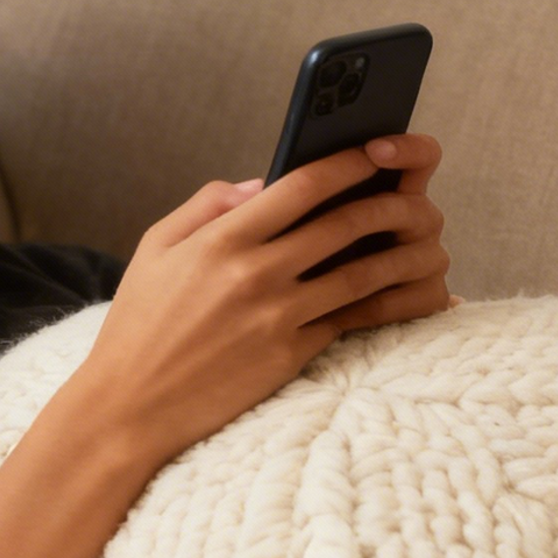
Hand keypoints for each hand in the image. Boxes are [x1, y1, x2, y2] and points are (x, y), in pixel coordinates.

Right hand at [71, 132, 456, 465]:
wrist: (129, 409)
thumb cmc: (140, 325)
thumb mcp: (156, 249)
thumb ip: (206, 205)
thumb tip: (260, 183)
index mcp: (222, 239)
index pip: (301, 185)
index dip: (347, 162)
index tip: (377, 149)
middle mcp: (254, 273)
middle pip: (343, 224)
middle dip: (390, 202)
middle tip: (418, 193)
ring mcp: (276, 317)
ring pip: (361, 274)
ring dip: (402, 252)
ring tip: (428, 240)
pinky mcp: (289, 356)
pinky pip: (351, 322)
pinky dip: (388, 305)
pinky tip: (411, 293)